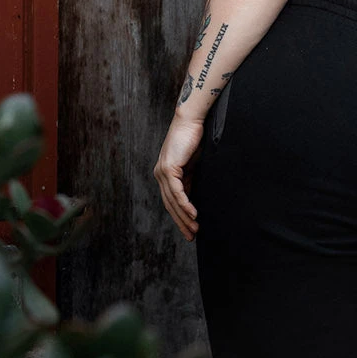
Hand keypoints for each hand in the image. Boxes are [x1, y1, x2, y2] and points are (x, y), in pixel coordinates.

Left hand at [153, 116, 203, 240]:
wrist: (191, 121)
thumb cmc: (194, 139)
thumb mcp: (194, 165)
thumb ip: (191, 180)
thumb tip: (196, 198)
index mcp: (166, 175)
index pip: (171, 201)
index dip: (180, 217)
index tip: (190, 230)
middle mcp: (160, 175)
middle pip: (170, 205)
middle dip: (181, 222)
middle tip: (192, 236)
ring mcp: (162, 172)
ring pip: (173, 201)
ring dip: (184, 217)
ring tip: (194, 229)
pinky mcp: (169, 168)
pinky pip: (177, 192)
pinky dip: (185, 204)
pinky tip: (193, 214)